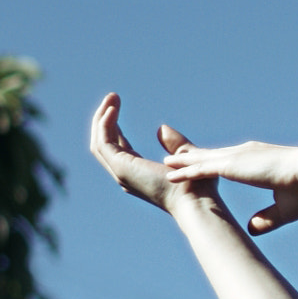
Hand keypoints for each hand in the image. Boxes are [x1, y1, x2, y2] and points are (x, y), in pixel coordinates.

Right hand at [88, 95, 217, 214]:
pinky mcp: (121, 168)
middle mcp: (126, 176)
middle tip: (113, 97)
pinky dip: (105, 124)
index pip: (118, 148)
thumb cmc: (198, 187)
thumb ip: (174, 143)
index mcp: (139, 174)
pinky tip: (113, 108)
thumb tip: (161, 128)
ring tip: (112, 97)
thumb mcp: (185, 156)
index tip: (117, 106)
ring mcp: (121, 173)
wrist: (198, 201)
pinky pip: (104, 143)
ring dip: (102, 119)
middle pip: (103, 145)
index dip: (114, 127)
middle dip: (104, 120)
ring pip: (99, 143)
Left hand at [159, 127, 297, 235]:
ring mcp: (237, 158)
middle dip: (192, 156)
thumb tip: (251, 228)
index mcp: (256, 162)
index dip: (212, 162)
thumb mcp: (285, 209)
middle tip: (174, 156)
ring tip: (166, 163)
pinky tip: (171, 174)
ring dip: (183, 163)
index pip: (228, 161)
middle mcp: (244, 155)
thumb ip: (267, 218)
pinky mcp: (233, 165)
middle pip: (210, 155)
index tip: (201, 163)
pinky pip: (202, 168)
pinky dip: (186, 171)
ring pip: (202, 159)